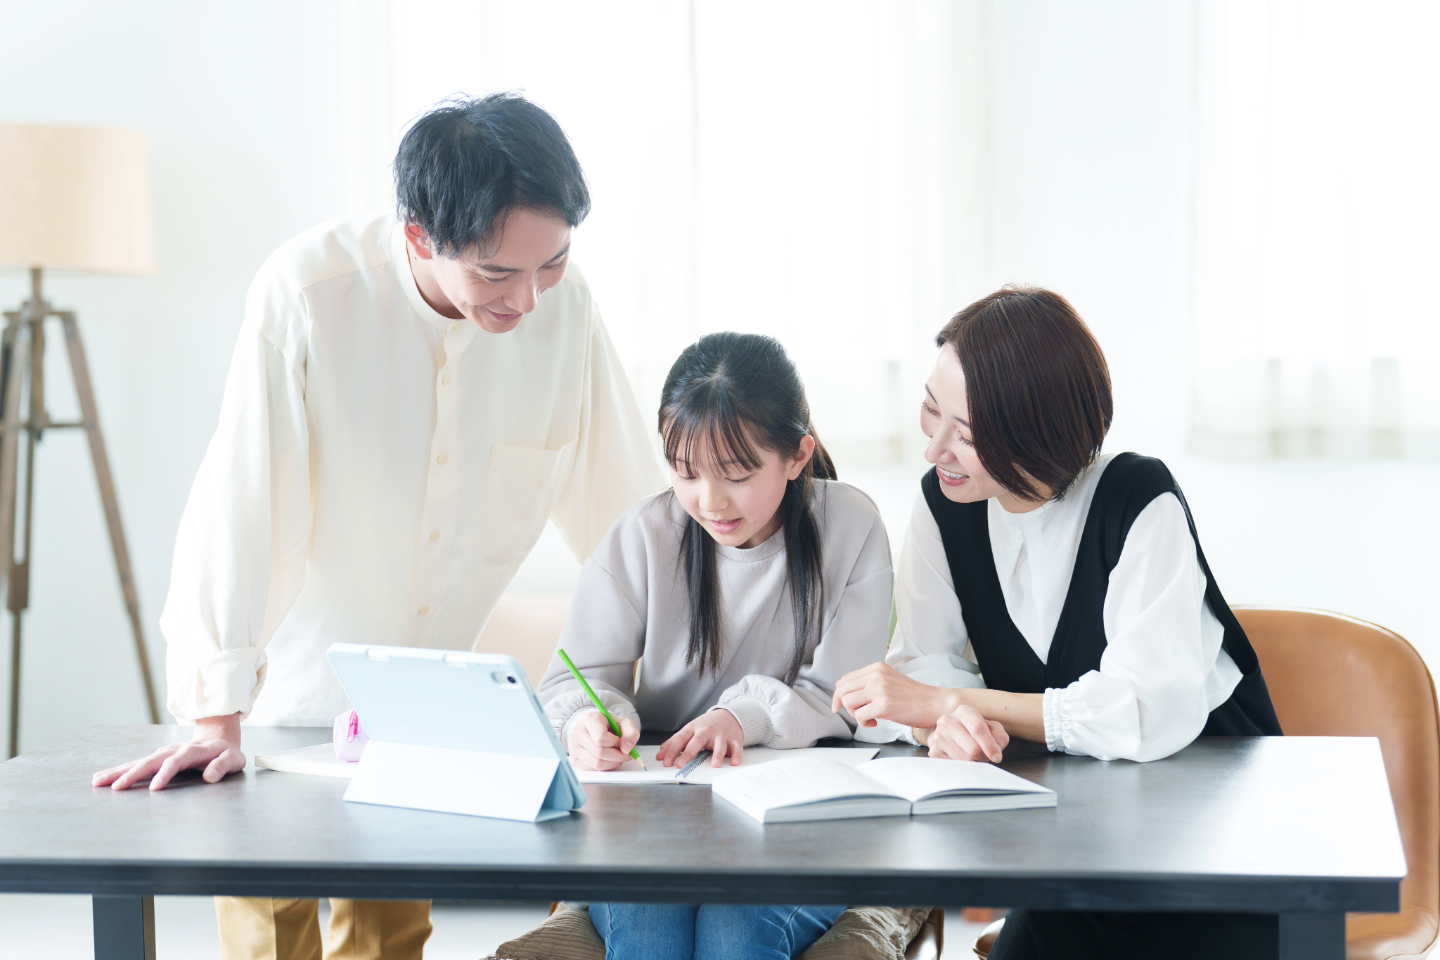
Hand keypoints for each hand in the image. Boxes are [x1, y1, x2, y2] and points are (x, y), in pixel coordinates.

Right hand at [92, 714, 245, 790]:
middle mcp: (173, 751)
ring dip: (119, 771)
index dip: (165, 774)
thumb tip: (210, 776)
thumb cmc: (227, 753)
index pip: (176, 762)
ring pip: (138, 762)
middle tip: (116, 787)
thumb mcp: (233, 759)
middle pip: (151, 761)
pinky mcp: (156, 759)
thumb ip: (223, 766)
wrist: (219, 739)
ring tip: (98, 781)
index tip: (154, 789)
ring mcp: (163, 754)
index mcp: (192, 751)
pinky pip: (136, 765)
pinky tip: (103, 778)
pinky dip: (119, 771)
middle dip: (133, 774)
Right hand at [568, 711, 640, 770]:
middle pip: (600, 752)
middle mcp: (577, 732)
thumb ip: (631, 732)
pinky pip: (592, 769)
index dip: (615, 743)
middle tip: (625, 754)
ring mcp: (573, 747)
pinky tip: (609, 760)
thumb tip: (627, 749)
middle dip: (617, 756)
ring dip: (613, 763)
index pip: (601, 738)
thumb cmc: (609, 726)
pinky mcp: (574, 760)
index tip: (621, 741)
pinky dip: (605, 767)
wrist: (595, 729)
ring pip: (597, 763)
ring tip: (618, 756)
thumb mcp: (624, 723)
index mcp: (590, 719)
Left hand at [656, 709, 743, 768]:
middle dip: (688, 753)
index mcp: (693, 728)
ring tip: (714, 765)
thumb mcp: (689, 730)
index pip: (680, 739)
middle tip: (680, 765)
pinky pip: (736, 747)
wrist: (728, 715)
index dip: (672, 751)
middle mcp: (706, 731)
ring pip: (719, 745)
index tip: (666, 762)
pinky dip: (736, 755)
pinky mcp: (733, 739)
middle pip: (696, 742)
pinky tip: (734, 762)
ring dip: (717, 755)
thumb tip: (660, 755)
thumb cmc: (705, 726)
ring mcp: (720, 735)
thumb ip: (674, 742)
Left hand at [831, 662, 960, 728]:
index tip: (841, 706)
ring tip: (870, 717)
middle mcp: (876, 675)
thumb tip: (842, 691)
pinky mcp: (884, 705)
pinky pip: (859, 716)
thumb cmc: (913, 697)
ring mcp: (880, 689)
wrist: (935, 703)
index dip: (840, 695)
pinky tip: (875, 723)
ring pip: (848, 702)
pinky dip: (864, 723)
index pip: (845, 679)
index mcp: (876, 668)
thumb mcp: (889, 682)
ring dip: (855, 714)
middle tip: (859, 713)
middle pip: (843, 690)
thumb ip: (868, 683)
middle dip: (845, 706)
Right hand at [923, 704, 1008, 762]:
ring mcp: (938, 736)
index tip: (997, 757)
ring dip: (973, 762)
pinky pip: (954, 766)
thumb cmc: (976, 731)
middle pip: (973, 748)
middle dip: (983, 756)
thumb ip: (999, 737)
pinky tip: (962, 757)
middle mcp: (947, 721)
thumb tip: (995, 751)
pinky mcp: (933, 751)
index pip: (978, 729)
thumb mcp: (992, 729)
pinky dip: (962, 766)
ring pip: (964, 760)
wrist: (952, 733)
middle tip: (984, 755)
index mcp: (964, 711)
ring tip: (972, 755)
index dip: (989, 745)